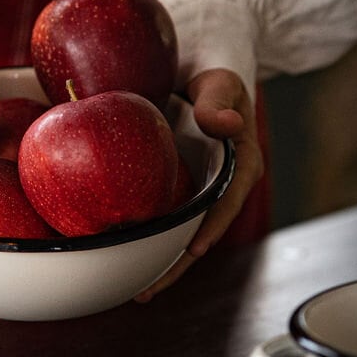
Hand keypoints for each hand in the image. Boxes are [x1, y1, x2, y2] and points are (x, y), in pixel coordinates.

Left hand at [134, 67, 262, 301]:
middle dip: (174, 265)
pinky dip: (141, 233)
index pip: (226, 203)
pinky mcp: (172, 184)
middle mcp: (218, 185)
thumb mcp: (221, 82)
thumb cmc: (213, 72)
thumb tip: (225, 125)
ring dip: (155, 260)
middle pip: (198, 232)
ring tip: (130, 290)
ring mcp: (194, 187)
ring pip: (176, 231)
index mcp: (240, 165)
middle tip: (145, 292)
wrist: (195, 64)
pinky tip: (116, 253)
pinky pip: (158, 213)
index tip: (192, 252)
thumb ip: (219, 101)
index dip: (210, 229)